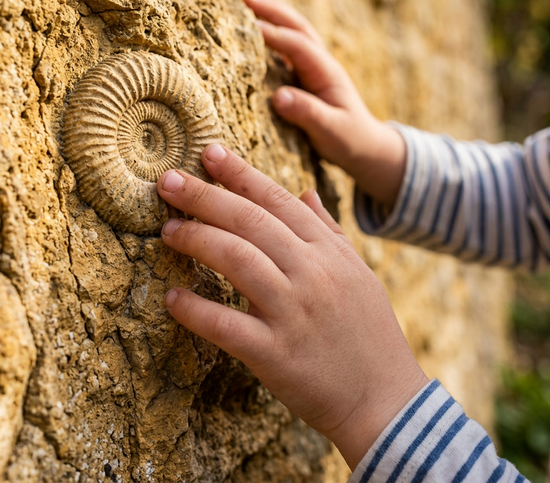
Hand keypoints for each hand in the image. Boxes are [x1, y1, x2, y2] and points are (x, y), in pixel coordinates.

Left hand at [157, 144, 428, 468]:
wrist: (386, 400)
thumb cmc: (368, 332)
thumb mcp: (358, 271)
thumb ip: (329, 229)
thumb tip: (306, 192)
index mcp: (328, 251)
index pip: (277, 200)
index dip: (240, 174)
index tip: (209, 153)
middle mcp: (312, 273)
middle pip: (250, 221)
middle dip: (205, 196)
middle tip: (167, 181)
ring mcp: (293, 312)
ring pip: (238, 260)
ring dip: (198, 240)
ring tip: (168, 230)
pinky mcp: (276, 354)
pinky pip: (227, 325)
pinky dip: (196, 310)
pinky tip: (172, 298)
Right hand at [244, 0, 405, 208]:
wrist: (367, 146)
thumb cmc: (350, 140)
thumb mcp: (331, 131)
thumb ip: (307, 113)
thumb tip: (278, 97)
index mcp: (327, 73)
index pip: (299, 46)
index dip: (275, 35)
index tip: (249, 27)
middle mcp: (322, 65)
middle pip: (298, 28)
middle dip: (274, 11)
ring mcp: (315, 68)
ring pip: (295, 33)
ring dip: (275, 14)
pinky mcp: (307, 77)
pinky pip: (289, 48)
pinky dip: (275, 32)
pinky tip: (259, 27)